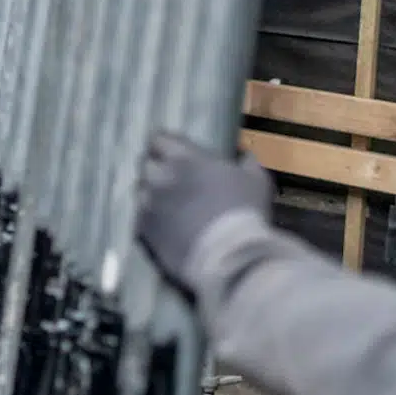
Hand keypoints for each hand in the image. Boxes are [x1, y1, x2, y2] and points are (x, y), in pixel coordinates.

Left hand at [136, 131, 273, 285]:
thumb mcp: (256, 181)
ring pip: (140, 192)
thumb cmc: (245, 211)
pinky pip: (139, 219)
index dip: (164, 145)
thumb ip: (248, 164)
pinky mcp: (145, 231)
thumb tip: (247, 157)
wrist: (230, 255)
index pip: (159, 139)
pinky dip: (149, 220)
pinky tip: (163, 227)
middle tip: (171, 180)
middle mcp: (160, 176)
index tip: (172, 152)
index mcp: (185, 158)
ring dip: (151, 195)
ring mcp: (149, 204)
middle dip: (156, 169)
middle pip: (145, 164)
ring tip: (165, 206)